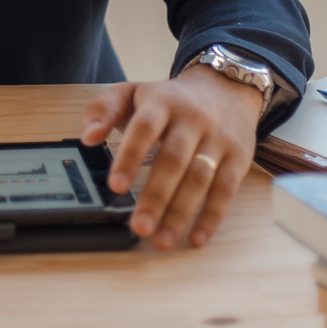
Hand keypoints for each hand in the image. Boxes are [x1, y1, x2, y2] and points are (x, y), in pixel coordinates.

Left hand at [81, 63, 262, 249]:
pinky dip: (211, 217)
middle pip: (173, 159)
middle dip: (156, 196)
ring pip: (200, 178)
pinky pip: (226, 190)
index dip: (130, 157)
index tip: (116, 186)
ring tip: (160, 240)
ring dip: (180, 213)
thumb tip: (88, 137)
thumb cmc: (170, 98)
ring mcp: (218, 139)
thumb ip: (104, 109)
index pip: (144, 128)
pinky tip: (195, 238)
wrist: (225, 87)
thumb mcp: (134, 92)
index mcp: (162, 102)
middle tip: (138, 227)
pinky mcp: (238, 158)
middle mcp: (192, 119)